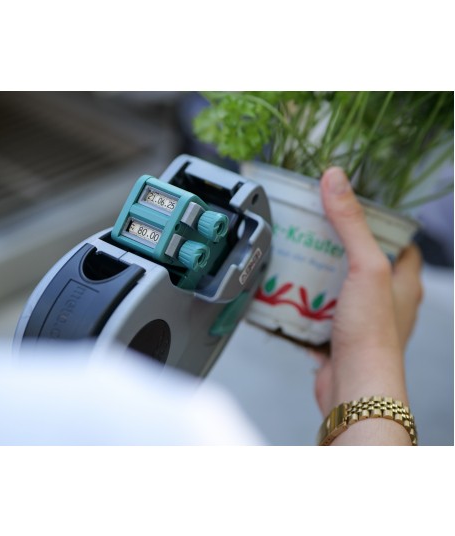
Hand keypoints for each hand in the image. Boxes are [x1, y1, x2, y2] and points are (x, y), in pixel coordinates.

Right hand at [312, 167, 422, 444]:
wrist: (353, 387)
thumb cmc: (371, 335)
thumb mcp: (365, 267)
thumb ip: (350, 223)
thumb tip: (336, 180)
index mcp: (402, 282)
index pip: (398, 244)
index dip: (379, 224)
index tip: (352, 210)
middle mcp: (384, 301)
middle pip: (361, 263)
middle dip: (336, 246)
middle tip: (313, 230)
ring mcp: (359, 319)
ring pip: (336, 287)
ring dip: (316, 273)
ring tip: (295, 253)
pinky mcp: (336, 335)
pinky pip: (317, 311)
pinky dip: (303, 301)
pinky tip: (286, 291)